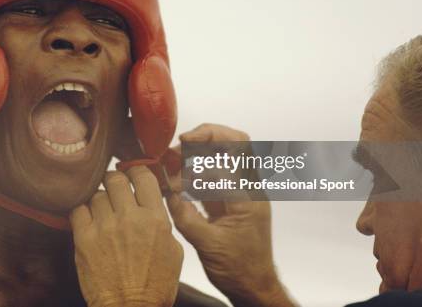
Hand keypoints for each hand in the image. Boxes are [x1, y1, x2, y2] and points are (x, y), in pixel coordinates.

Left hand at [70, 166, 182, 306]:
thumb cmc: (154, 285)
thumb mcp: (173, 250)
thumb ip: (162, 220)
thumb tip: (153, 200)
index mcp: (155, 219)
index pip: (142, 176)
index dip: (136, 170)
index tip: (132, 173)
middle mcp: (129, 219)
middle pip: (115, 179)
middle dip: (115, 180)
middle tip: (114, 187)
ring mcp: (104, 227)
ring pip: (97, 194)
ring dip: (100, 199)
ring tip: (103, 211)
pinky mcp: (84, 239)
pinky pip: (78, 209)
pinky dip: (83, 211)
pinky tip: (89, 220)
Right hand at [167, 123, 293, 306]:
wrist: (253, 286)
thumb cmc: (240, 269)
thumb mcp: (208, 245)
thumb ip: (186, 217)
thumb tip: (168, 192)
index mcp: (248, 196)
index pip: (230, 157)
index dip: (199, 154)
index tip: (176, 157)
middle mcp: (247, 188)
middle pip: (235, 143)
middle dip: (206, 137)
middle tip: (180, 145)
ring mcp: (239, 192)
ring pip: (223, 156)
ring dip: (198, 153)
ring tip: (173, 161)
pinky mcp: (228, 200)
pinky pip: (213, 174)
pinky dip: (194, 171)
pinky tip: (177, 178)